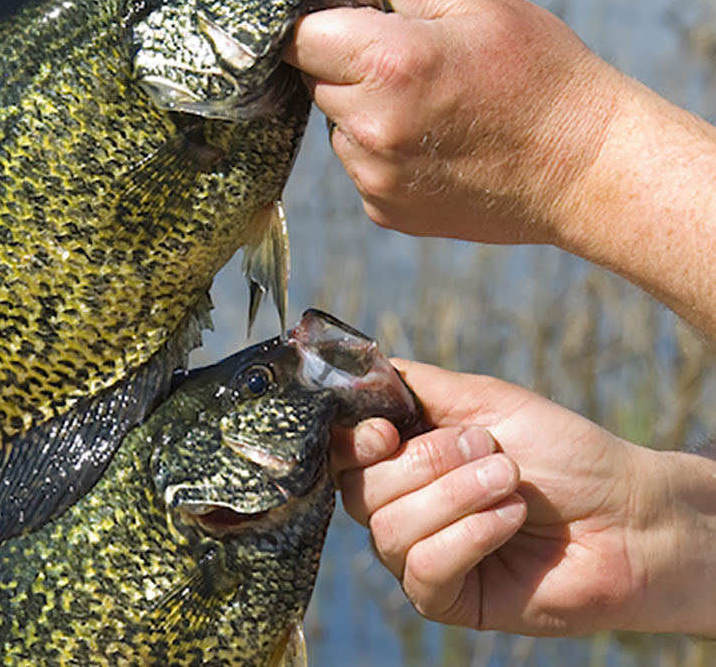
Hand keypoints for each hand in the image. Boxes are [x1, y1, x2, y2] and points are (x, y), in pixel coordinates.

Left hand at [285, 0, 619, 245]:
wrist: (586, 168)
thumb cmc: (542, 77)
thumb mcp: (476, 2)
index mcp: (388, 64)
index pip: (302, 38)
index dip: (319, 26)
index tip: (342, 25)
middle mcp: (371, 126)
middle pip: (315, 83)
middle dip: (346, 68)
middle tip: (409, 67)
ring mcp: (375, 176)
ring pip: (337, 128)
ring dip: (365, 114)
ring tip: (433, 110)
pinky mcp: (384, 210)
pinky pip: (361, 167)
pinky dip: (385, 154)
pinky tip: (437, 146)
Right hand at [330, 359, 715, 635]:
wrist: (628, 513)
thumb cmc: (564, 454)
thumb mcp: (485, 400)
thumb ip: (415, 385)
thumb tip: (358, 368)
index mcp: (402, 460)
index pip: (339, 457)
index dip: (351, 446)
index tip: (387, 433)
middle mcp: (400, 508)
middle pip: (360, 492)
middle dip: (429, 465)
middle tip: (492, 452)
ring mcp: (418, 555)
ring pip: (389, 529)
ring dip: (458, 498)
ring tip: (512, 485)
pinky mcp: (446, 599)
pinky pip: (424, 570)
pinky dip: (470, 537)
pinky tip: (511, 520)